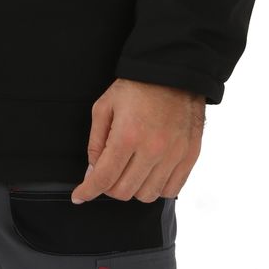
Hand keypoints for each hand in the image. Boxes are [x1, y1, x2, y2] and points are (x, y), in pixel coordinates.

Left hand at [70, 79, 205, 204]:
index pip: (104, 178)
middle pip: (124, 192)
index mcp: (127, 135)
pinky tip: (150, 172)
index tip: (79, 196)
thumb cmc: (136, 87)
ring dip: (133, 188)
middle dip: (109, 187)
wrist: (173, 72)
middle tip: (107, 174)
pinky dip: (156, 187)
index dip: (87, 191)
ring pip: (147, 195)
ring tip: (130, 170)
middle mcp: (152, 150)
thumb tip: (92, 172)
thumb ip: (95, 141)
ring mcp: (173, 155)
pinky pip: (170, 190)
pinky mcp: (189, 156)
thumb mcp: (105, 105)